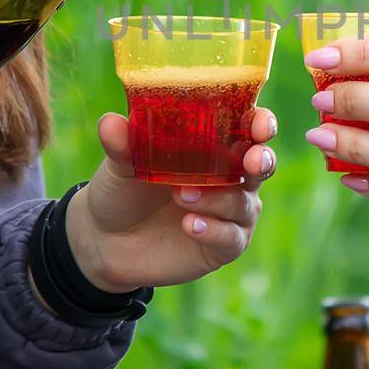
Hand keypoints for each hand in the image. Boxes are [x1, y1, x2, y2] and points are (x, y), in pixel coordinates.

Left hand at [63, 109, 277, 292]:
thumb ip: (122, 144)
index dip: (261, 123)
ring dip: (217, 198)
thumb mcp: (120, 165)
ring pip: (243, 203)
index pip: (249, 128)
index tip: (259, 123)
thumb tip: (110, 122)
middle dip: (262, 160)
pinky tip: (189, 224)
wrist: (106, 240)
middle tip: (251, 159)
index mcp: (217, 146)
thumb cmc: (123, 189)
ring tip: (182, 194)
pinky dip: (213, 229)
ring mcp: (231, 213)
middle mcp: (232, 176)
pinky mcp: (224, 246)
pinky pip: (230, 237)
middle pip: (262, 164)